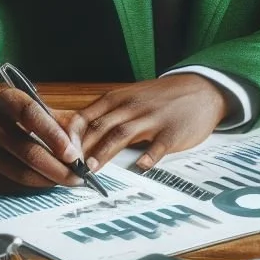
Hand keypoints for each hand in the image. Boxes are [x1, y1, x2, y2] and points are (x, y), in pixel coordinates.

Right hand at [0, 91, 83, 194]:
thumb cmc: (22, 121)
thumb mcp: (42, 112)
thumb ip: (64, 126)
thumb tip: (79, 153)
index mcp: (7, 100)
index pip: (30, 114)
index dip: (54, 135)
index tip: (74, 154)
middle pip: (27, 150)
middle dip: (58, 167)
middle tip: (79, 176)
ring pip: (20, 172)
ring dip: (49, 180)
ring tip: (68, 181)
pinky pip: (12, 185)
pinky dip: (35, 187)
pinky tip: (48, 183)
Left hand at [68, 74, 231, 170]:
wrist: (203, 90)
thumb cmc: (162, 98)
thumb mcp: (133, 97)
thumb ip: (108, 114)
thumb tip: (76, 137)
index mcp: (120, 99)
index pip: (86, 116)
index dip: (69, 135)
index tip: (57, 153)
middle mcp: (133, 107)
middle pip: (101, 127)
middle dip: (82, 148)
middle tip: (67, 168)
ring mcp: (153, 119)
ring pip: (123, 134)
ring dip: (105, 152)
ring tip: (92, 169)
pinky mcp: (173, 132)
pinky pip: (158, 146)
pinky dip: (148, 157)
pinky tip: (140, 167)